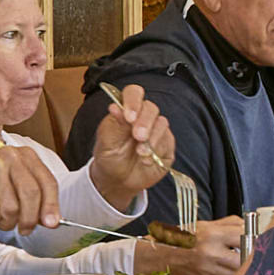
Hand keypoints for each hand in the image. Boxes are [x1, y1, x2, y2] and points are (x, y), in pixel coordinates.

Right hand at [0, 145, 63, 235]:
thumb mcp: (15, 189)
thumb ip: (36, 200)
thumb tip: (52, 221)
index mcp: (25, 155)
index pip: (48, 182)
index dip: (52, 206)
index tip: (52, 223)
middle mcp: (10, 156)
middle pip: (32, 194)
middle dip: (30, 219)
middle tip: (25, 229)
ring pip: (12, 208)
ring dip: (7, 222)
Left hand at [87, 82, 176, 204]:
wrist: (118, 181)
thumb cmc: (110, 158)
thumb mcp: (106, 142)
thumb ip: (113, 124)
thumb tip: (114, 106)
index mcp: (126, 111)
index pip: (133, 94)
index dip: (133, 101)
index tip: (129, 117)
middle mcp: (143, 117)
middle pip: (151, 108)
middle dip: (144, 122)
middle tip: (138, 137)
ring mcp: (156, 130)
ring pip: (162, 123)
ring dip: (151, 138)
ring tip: (140, 153)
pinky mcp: (166, 145)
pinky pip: (167, 141)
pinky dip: (157, 150)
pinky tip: (146, 160)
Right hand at [133, 217, 249, 274]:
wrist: (166, 253)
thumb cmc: (187, 237)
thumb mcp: (208, 224)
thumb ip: (232, 223)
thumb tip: (251, 227)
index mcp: (212, 234)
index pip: (244, 235)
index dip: (253, 237)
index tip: (256, 238)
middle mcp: (211, 252)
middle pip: (244, 257)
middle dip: (251, 255)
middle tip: (253, 252)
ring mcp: (209, 268)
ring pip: (238, 272)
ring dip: (244, 268)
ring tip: (244, 262)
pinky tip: (234, 270)